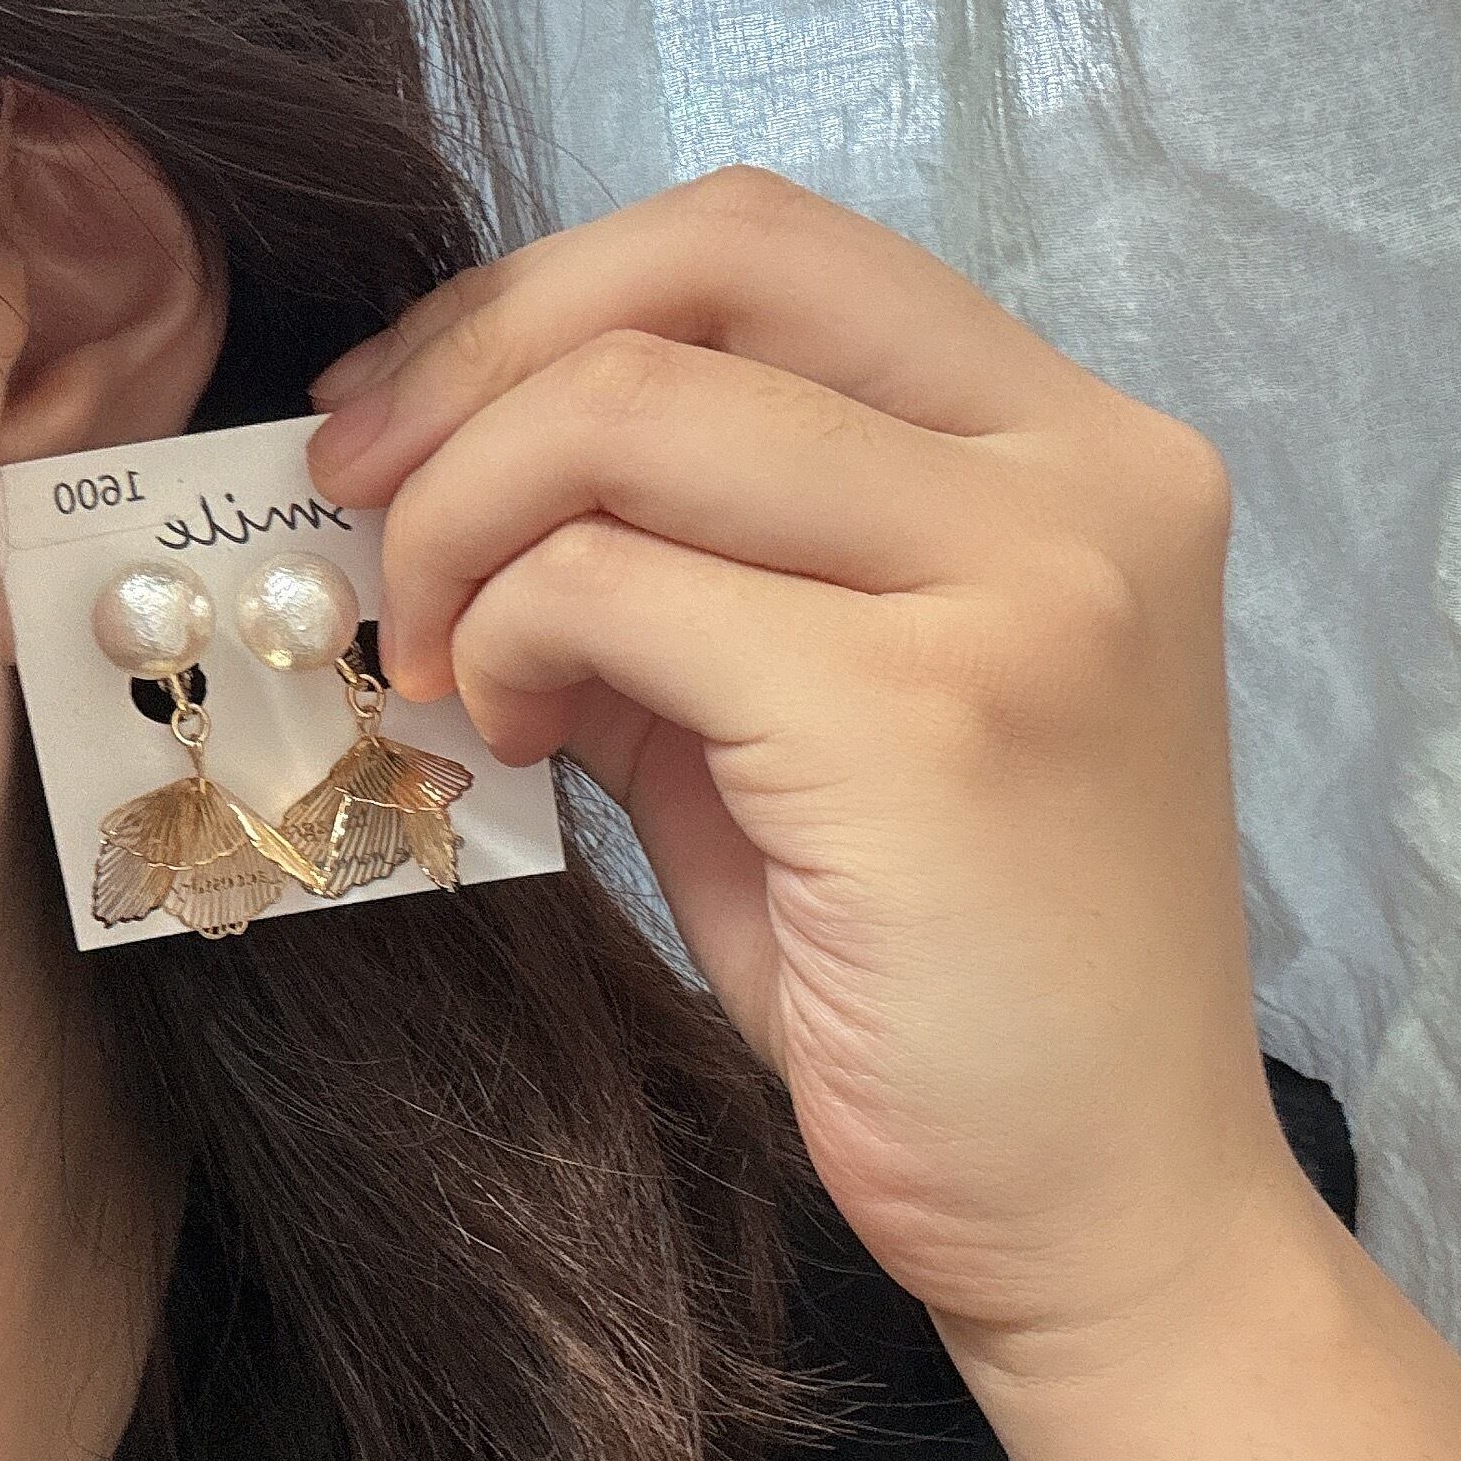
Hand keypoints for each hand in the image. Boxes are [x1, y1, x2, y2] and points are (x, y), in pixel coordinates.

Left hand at [303, 167, 1314, 1375]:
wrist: (1107, 1215)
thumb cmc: (950, 978)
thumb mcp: (812, 714)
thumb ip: (683, 568)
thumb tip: (445, 477)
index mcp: (1076, 443)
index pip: (767, 246)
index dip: (542, 297)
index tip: (402, 418)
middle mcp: (1086, 474)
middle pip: (701, 269)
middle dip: (471, 363)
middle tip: (354, 496)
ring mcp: (1030, 584)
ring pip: (633, 413)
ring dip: (465, 518)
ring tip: (447, 658)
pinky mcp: (932, 720)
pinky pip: (615, 587)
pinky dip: (509, 634)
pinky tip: (508, 729)